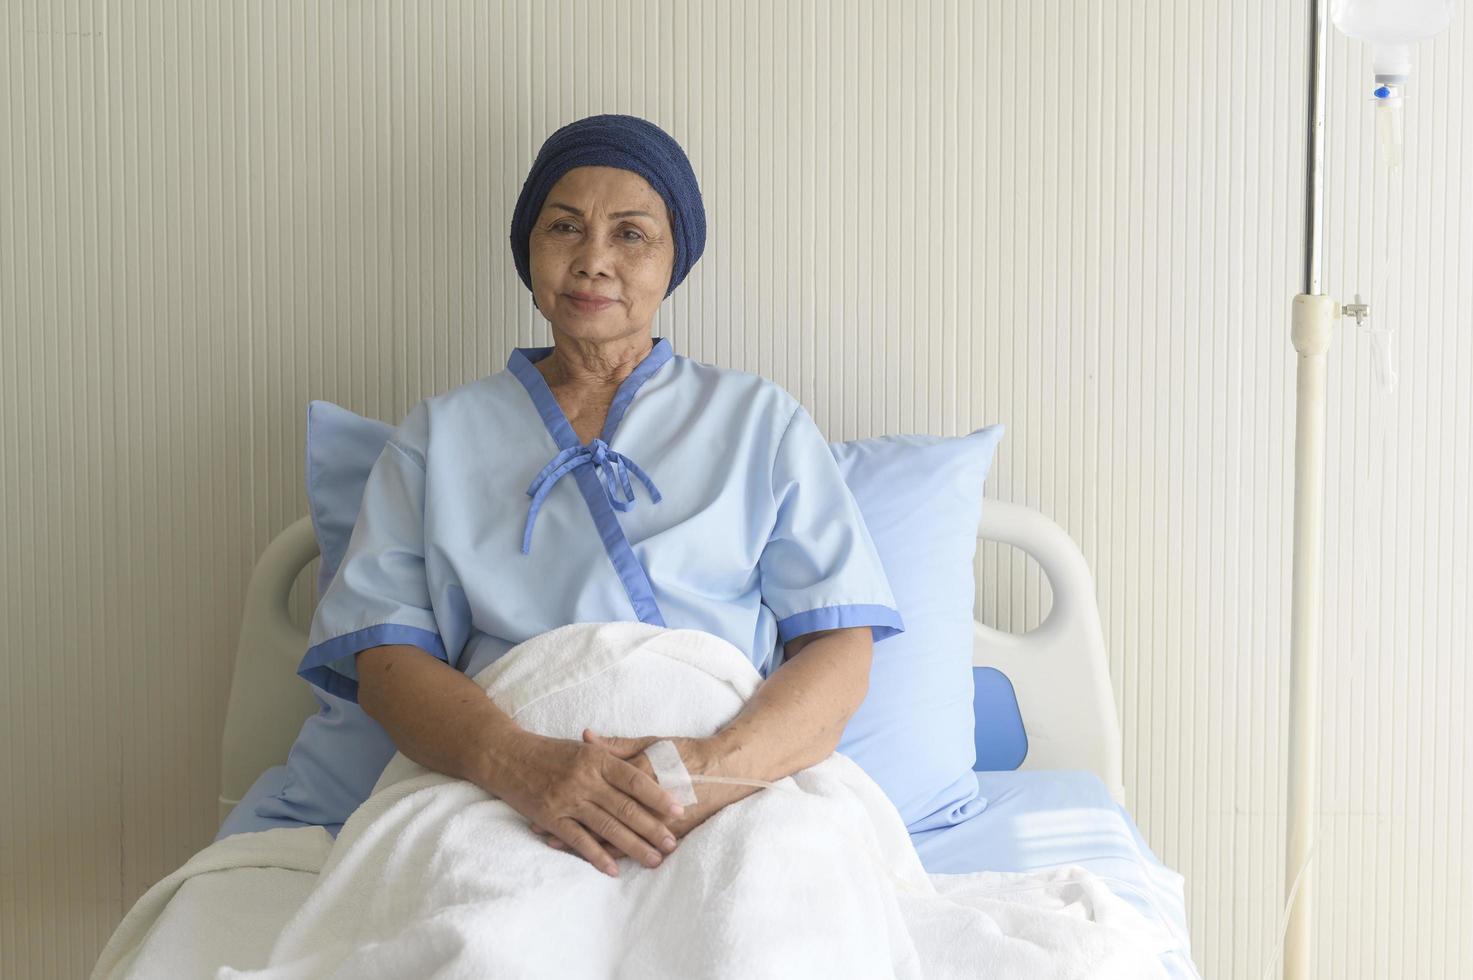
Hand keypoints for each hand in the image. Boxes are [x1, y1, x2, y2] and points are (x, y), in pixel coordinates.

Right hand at [491, 730, 684, 877]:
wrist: (506, 756)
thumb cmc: (549, 751)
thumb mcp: (584, 747)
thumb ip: (612, 755)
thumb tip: (646, 763)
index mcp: (596, 758)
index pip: (635, 780)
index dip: (658, 796)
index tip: (679, 810)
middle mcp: (584, 779)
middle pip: (626, 808)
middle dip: (652, 828)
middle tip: (672, 844)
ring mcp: (567, 800)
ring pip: (607, 827)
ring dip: (633, 846)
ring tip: (653, 860)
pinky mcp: (551, 818)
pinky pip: (579, 841)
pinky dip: (597, 856)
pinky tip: (614, 869)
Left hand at [530, 730, 759, 855]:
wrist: (724, 772)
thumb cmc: (685, 753)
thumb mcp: (652, 742)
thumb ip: (618, 744)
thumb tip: (587, 736)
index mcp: (640, 770)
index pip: (599, 781)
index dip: (570, 787)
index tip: (544, 788)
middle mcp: (645, 799)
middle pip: (600, 810)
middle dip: (568, 816)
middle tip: (538, 819)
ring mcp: (655, 821)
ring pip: (613, 834)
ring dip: (581, 839)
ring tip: (552, 840)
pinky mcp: (664, 835)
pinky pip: (631, 848)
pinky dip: (608, 853)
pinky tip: (589, 858)